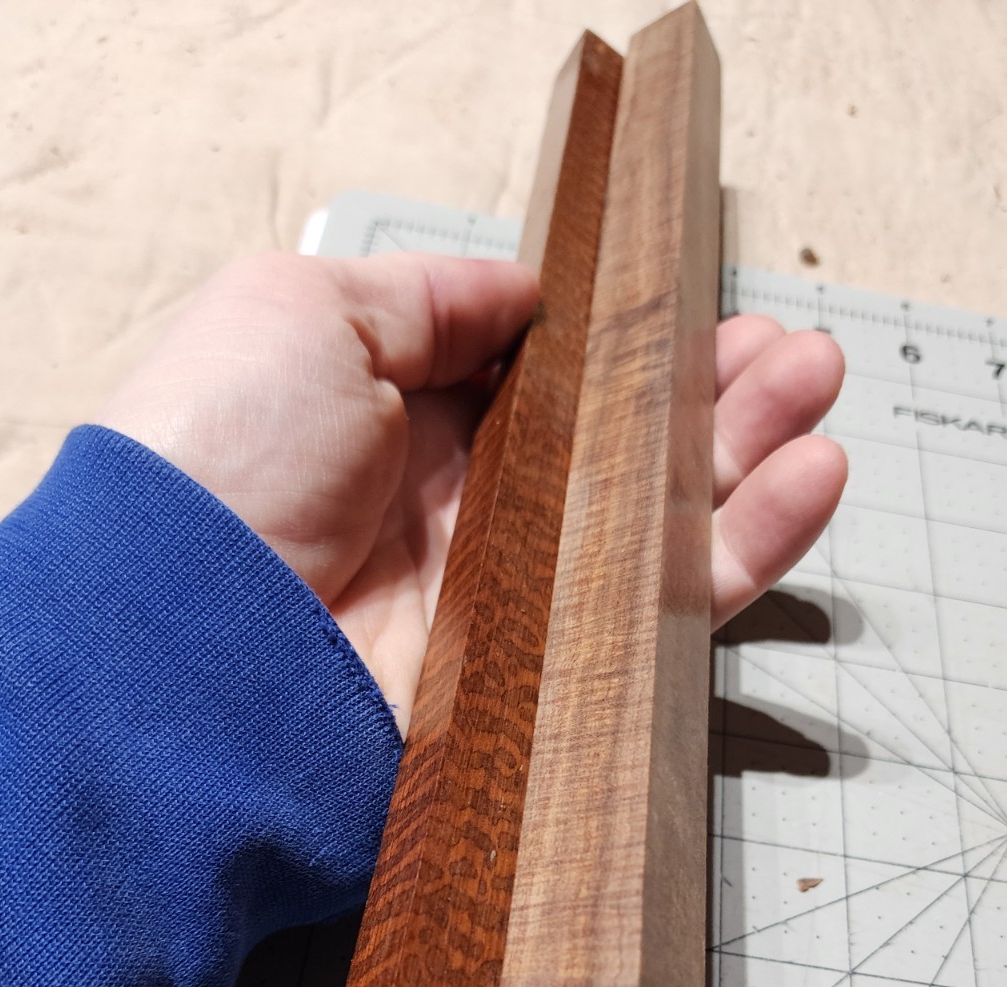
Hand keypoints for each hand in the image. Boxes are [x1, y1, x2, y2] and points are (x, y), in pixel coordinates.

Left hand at [95, 252, 845, 734]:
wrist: (194, 648)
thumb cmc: (223, 460)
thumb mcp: (302, 315)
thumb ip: (425, 299)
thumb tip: (517, 289)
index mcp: (407, 422)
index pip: (547, 376)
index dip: (621, 339)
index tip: (687, 299)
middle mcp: (467, 512)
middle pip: (617, 446)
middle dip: (707, 389)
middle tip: (786, 350)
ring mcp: (513, 596)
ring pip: (659, 522)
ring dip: (747, 451)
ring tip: (812, 388)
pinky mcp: (547, 676)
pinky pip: (669, 612)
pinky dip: (745, 546)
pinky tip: (806, 479)